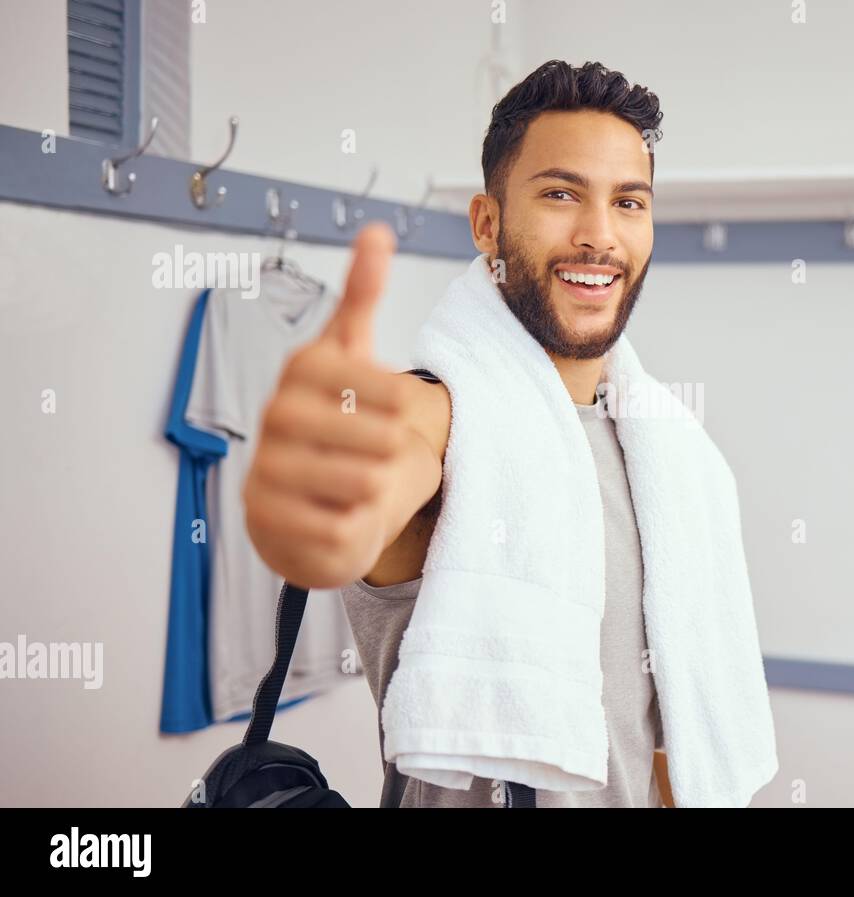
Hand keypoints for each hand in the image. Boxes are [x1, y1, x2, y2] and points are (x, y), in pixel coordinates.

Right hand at [243, 222, 417, 587]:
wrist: (302, 499)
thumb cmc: (337, 420)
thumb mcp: (349, 354)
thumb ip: (363, 297)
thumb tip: (377, 230)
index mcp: (300, 371)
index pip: (386, 388)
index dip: (403, 405)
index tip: (396, 411)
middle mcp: (274, 417)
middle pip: (381, 441)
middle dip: (393, 454)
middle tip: (380, 454)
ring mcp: (265, 473)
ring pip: (365, 485)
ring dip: (378, 490)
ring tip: (363, 481)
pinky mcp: (268, 524)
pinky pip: (343, 529)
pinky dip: (357, 527)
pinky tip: (341, 513)